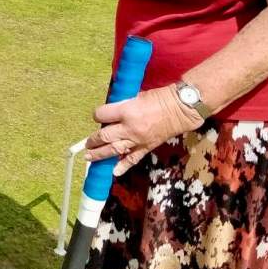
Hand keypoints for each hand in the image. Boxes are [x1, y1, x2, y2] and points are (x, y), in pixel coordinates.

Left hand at [84, 84, 204, 175]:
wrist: (181, 109)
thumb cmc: (160, 98)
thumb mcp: (136, 96)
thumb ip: (122, 105)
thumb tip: (111, 111)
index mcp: (126, 111)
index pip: (102, 115)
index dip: (97, 115)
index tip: (96, 116)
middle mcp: (129, 128)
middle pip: (104, 136)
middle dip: (93, 140)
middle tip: (87, 143)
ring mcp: (138, 140)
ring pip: (114, 150)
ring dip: (100, 154)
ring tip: (90, 157)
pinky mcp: (146, 147)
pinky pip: (132, 159)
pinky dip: (122, 166)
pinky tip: (113, 172)